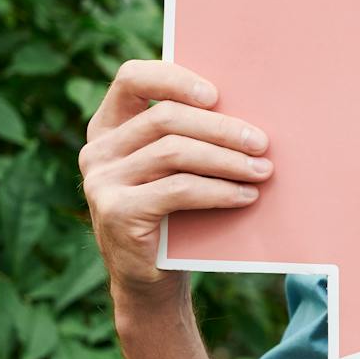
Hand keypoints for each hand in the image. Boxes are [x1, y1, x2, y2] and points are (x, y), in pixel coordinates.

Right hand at [80, 59, 272, 300]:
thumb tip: (248, 110)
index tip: (216, 94)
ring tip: (262, 170)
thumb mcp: (175, 169)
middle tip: (261, 141)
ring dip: (227, 160)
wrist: (152, 279)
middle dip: (221, 128)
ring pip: (174, 152)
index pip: (131, 79)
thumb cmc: (174, 214)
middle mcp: (97, 150)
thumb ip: (190, 137)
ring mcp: (101, 181)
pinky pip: (178, 189)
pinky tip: (246, 196)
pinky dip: (219, 190)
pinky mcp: (116, 212)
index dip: (174, 78)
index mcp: (109, 127)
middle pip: (165, 118)